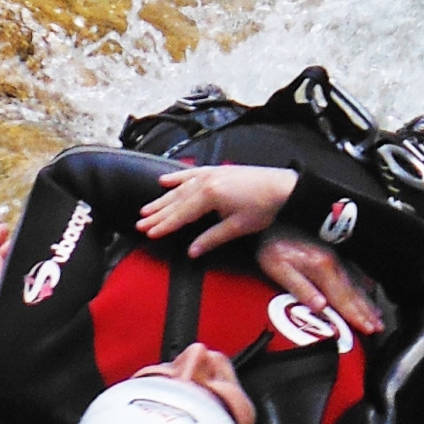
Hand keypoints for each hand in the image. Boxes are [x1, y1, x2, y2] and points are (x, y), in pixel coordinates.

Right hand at [137, 164, 296, 257]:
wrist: (283, 187)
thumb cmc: (264, 208)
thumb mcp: (237, 227)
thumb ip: (211, 238)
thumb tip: (191, 252)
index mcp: (210, 196)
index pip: (181, 214)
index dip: (164, 225)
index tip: (149, 233)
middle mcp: (206, 181)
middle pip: (176, 201)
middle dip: (157, 214)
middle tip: (140, 224)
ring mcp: (210, 174)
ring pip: (179, 189)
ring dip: (162, 200)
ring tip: (145, 209)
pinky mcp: (217, 170)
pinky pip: (190, 174)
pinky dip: (176, 177)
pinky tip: (163, 181)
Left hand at [257, 231, 382, 335]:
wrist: (274, 212)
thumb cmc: (271, 241)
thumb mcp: (277, 266)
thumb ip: (300, 287)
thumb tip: (320, 307)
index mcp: (321, 267)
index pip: (342, 299)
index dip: (356, 316)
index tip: (368, 329)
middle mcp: (332, 262)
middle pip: (353, 293)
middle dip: (367, 312)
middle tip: (378, 327)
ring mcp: (335, 255)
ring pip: (356, 282)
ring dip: (367, 300)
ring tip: (378, 315)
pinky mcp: (332, 250)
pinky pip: (353, 270)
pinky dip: (363, 282)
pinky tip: (369, 287)